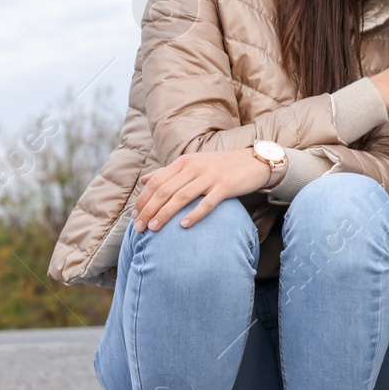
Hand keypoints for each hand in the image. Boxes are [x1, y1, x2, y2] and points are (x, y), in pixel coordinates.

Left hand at [133, 148, 271, 231]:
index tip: (134, 216)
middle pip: (164, 191)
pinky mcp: (225, 187)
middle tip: (139, 227)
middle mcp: (194, 168)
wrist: (253, 161)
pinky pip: (207, 202)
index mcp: (184, 162)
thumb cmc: (221, 166)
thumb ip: (169, 172)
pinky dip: (194, 214)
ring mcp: (210, 177)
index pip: (156, 182)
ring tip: (153, 228)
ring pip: (181, 197)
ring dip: (164, 214)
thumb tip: (145, 180)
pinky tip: (184, 225)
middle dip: (149, 210)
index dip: (143, 200)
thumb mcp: (193, 164)